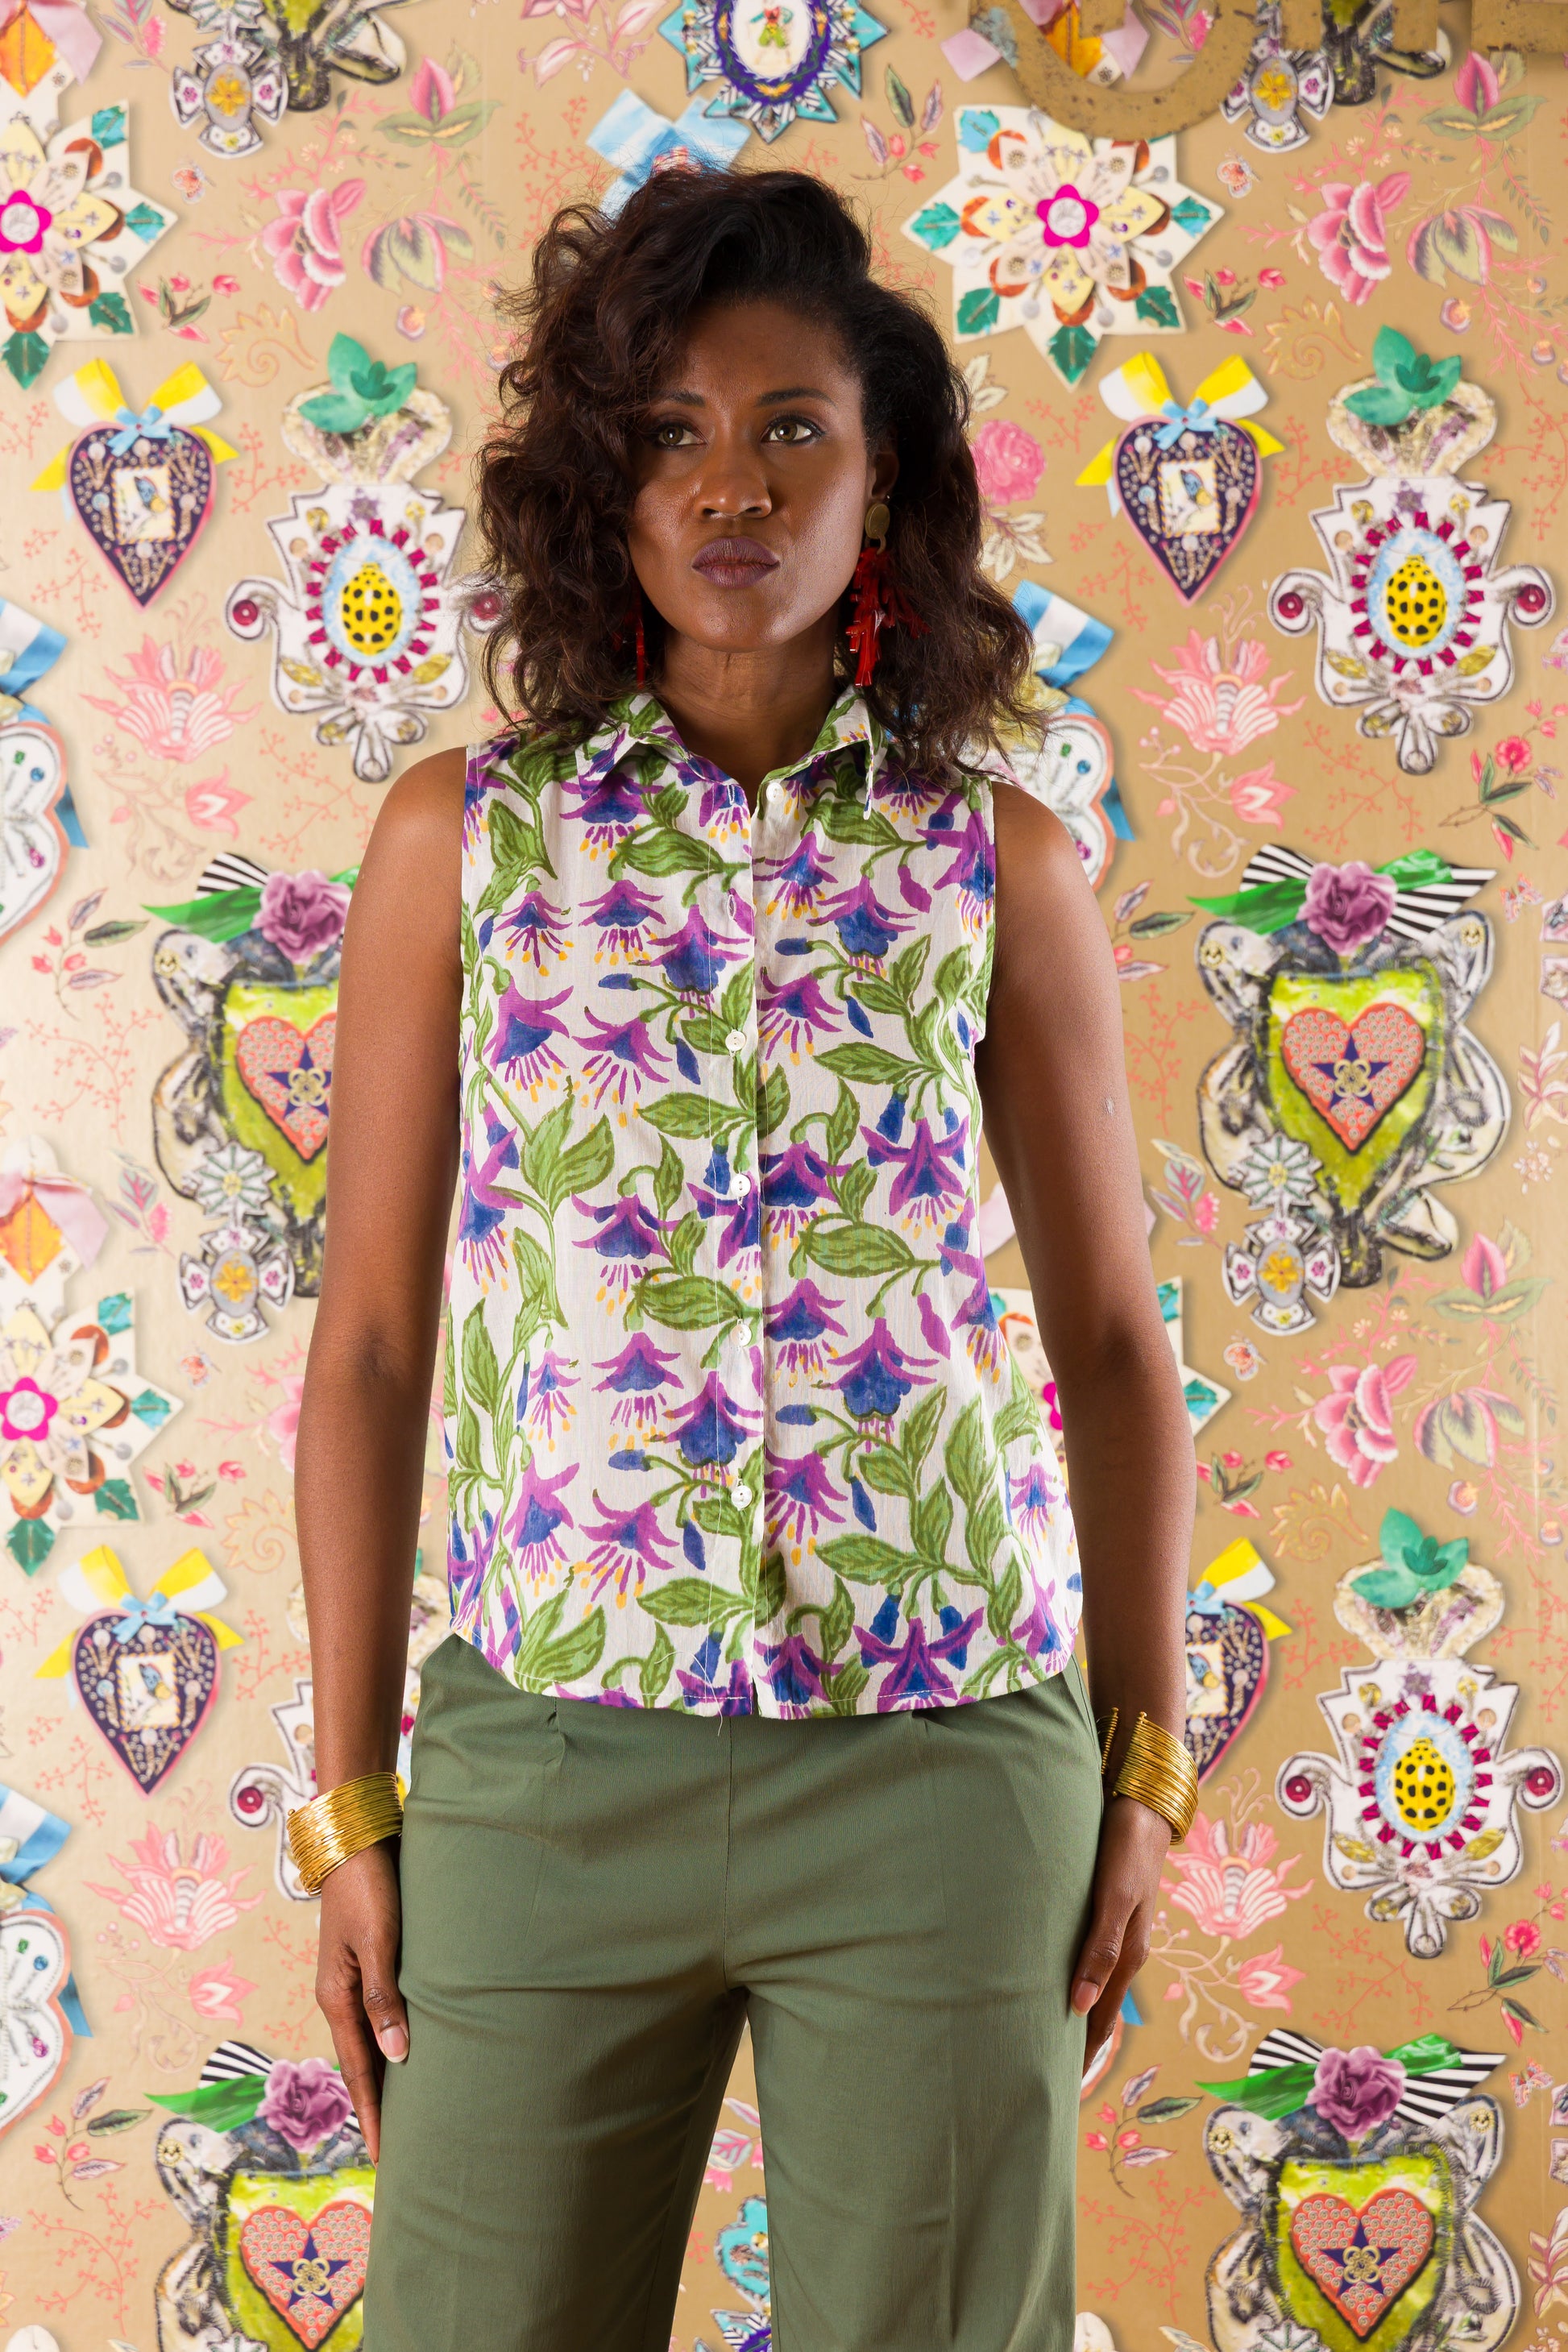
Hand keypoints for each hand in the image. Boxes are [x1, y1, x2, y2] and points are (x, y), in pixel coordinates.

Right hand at [314, 1840, 407, 2162]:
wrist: (357, 1838)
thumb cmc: (369, 1887)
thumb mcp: (378, 1941)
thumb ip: (385, 1997)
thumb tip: (397, 2056)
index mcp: (337, 1998)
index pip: (360, 2072)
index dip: (374, 2115)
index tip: (387, 2158)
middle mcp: (341, 1996)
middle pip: (363, 2064)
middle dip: (379, 2108)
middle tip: (400, 2152)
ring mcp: (353, 1980)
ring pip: (373, 2042)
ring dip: (387, 2078)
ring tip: (409, 2115)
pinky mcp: (370, 1962)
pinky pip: (381, 2016)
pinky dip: (393, 2043)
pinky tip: (410, 2053)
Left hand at [1070, 1795, 1170, 2072]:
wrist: (1141, 1805)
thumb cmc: (1125, 1848)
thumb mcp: (1115, 1899)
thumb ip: (1100, 1948)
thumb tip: (1079, 2005)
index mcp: (1128, 1955)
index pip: (1100, 2020)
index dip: (1083, 2054)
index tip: (1064, 2088)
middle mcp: (1124, 1951)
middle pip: (1097, 2010)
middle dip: (1076, 2045)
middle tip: (1046, 2077)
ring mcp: (1117, 1932)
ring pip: (1092, 1986)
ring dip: (1073, 2015)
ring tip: (1046, 2042)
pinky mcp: (1105, 1913)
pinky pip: (1088, 1959)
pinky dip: (1073, 1981)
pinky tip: (1057, 1983)